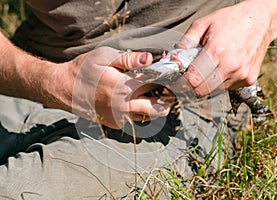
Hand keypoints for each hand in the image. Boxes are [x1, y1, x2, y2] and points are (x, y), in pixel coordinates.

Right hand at [47, 47, 173, 128]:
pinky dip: (140, 110)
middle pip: (158, 109)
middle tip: (168, 90)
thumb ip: (129, 59)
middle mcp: (124, 107)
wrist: (63, 89)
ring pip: (148, 117)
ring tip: (152, 93)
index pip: (156, 85)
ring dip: (155, 106)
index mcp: (124, 88)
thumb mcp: (104, 57)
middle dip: (168, 100)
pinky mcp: (114, 123)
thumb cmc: (83, 70)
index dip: (167, 80)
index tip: (171, 76)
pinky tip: (134, 99)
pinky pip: (134, 119)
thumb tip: (150, 58)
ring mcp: (119, 118)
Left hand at [176, 0, 276, 96]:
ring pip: (214, 91)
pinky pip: (227, 88)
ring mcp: (241, 75)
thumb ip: (185, 43)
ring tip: (210, 66)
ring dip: (207, 83)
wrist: (261, 21)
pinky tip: (223, 67)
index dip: (181, 84)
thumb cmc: (231, 20)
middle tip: (190, 76)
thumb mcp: (202, 24)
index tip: (176, 82)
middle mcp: (230, 67)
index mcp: (216, 52)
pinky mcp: (248, 80)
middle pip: (202, 91)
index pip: (193, 81)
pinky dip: (220, 81)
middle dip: (192, 86)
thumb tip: (175, 60)